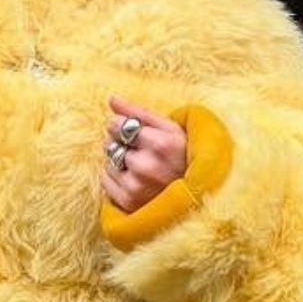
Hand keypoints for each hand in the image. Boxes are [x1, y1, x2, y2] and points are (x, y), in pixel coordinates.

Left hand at [101, 95, 189, 215]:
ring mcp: (137, 187)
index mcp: (161, 144)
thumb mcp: (170, 129)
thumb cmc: (183, 156)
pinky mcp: (128, 202)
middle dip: (120, 144)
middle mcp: (147, 167)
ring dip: (118, 161)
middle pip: (111, 145)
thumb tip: (112, 99)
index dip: (121, 126)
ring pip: (108, 162)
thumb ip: (139, 113)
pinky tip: (134, 179)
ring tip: (140, 167)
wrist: (198, 195)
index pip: (119, 127)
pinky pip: (105, 181)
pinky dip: (114, 178)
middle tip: (140, 151)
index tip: (131, 131)